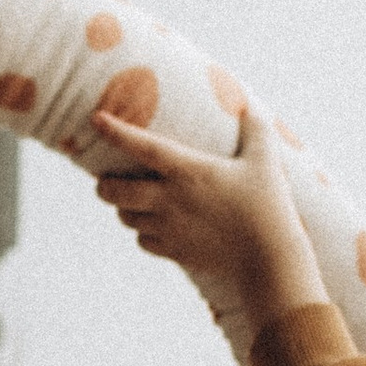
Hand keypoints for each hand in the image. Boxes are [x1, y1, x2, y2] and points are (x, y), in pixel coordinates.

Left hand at [92, 102, 323, 324]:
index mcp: (188, 171)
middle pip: (113, 191)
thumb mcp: (266, 161)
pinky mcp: (173, 251)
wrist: (268, 260)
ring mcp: (168, 228)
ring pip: (125, 217)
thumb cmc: (269, 206)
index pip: (142, 147)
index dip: (116, 132)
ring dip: (124, 206)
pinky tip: (155, 225)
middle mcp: (169, 199)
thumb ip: (256, 129)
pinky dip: (142, 232)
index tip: (96, 119)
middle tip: (108, 177)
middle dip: (104, 184)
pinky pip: (142, 240)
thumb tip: (250, 105)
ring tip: (134, 199)